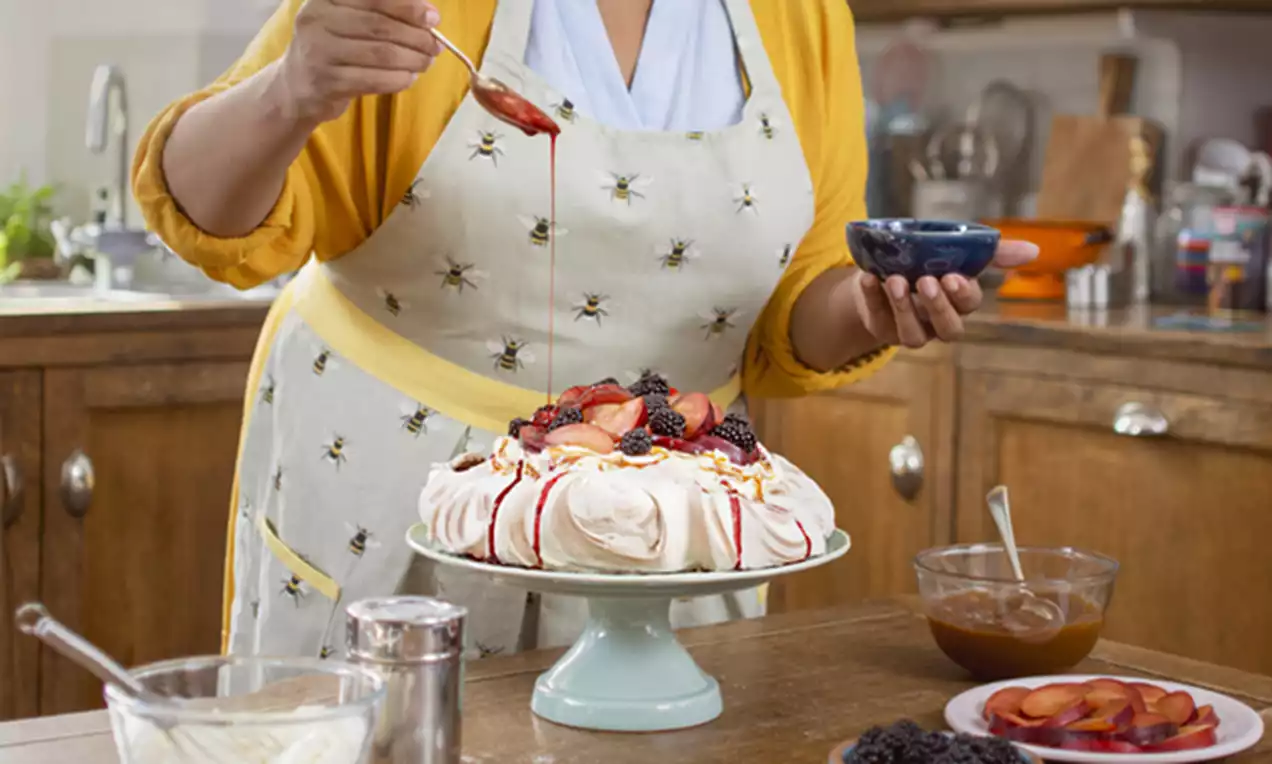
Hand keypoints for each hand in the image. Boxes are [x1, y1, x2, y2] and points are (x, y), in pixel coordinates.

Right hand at [277, 0, 442, 123]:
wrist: (297, 85)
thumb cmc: (334, 46)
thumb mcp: (346, 17)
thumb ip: (379, 10)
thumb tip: (427, 14)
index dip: (407, 6)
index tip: (432, 17)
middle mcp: (317, 20)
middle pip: (381, 26)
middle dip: (417, 36)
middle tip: (436, 45)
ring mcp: (319, 52)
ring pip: (381, 54)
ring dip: (413, 59)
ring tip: (426, 61)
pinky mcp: (327, 83)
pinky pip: (375, 80)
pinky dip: (399, 79)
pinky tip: (409, 77)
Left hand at [852, 240, 1038, 348]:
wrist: (880, 270)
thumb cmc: (925, 262)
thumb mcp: (955, 252)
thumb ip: (991, 252)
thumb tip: (1035, 251)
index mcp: (959, 302)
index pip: (969, 305)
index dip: (962, 294)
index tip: (952, 277)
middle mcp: (938, 322)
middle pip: (948, 329)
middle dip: (938, 306)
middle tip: (926, 281)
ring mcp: (910, 329)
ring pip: (914, 335)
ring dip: (904, 308)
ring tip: (895, 281)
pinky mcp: (881, 328)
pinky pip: (878, 319)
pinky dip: (872, 298)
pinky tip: (869, 278)